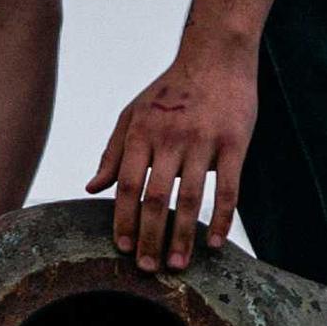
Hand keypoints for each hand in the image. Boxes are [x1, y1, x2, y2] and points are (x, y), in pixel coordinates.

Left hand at [88, 46, 254, 270]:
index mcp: (141, 132)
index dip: (124, 220)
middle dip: (149, 238)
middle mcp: (170, 138)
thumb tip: (92, 189)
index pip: (128, 186)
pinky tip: (214, 244)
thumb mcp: (133, 114)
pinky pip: (229, 189)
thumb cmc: (170, 90)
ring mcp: (203, 140)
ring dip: (183, 237)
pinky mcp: (234, 142)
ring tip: (177, 265)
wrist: (216, 56)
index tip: (123, 249)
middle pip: (156, 198)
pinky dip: (221, 220)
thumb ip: (113, 153)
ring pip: (191, 199)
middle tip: (148, 269)